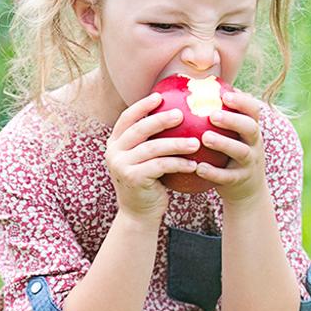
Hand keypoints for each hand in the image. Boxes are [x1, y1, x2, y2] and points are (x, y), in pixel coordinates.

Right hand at [105, 92, 200, 220]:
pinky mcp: (133, 178)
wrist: (139, 213)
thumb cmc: (149, 182)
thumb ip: (151, 140)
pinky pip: (160, 166)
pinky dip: (179, 164)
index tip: (160, 96)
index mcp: (115, 143)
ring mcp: (121, 165)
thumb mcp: (144, 158)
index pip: (127, 117)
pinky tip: (194, 164)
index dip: (142, 105)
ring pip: (152, 148)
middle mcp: (114, 152)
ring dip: (176, 143)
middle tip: (182, 114)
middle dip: (161, 119)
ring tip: (196, 142)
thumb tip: (176, 112)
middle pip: (139, 129)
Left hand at [194, 88, 269, 207]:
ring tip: (205, 138)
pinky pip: (227, 177)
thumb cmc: (231, 155)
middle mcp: (255, 144)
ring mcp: (250, 163)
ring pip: (241, 152)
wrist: (248, 191)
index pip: (254, 110)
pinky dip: (214, 173)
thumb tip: (193, 88)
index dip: (242, 101)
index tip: (225, 94)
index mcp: (252, 129)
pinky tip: (198, 167)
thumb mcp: (233, 136)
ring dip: (223, 144)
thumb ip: (219, 116)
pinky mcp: (240, 181)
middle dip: (233, 120)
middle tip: (212, 115)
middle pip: (250, 128)